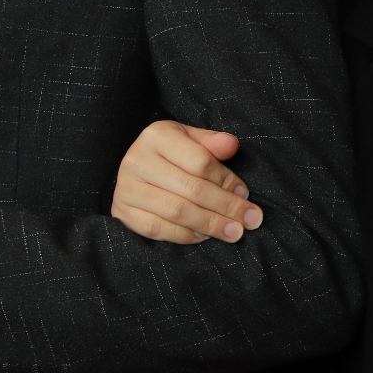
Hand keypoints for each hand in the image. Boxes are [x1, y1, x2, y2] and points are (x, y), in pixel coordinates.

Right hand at [111, 121, 258, 244]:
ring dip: (210, 224)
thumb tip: (232, 145)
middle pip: (191, 189)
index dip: (226, 180)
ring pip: (177, 212)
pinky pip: (159, 229)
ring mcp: (127, 188)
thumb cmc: (170, 153)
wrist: (134, 169)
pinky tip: (204, 236)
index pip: (200, 161)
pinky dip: (185, 236)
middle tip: (250, 220)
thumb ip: (212, 142)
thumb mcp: (190, 139)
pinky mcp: (123, 212)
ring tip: (233, 232)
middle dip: (225, 207)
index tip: (245, 194)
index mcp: (157, 136)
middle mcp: (137, 160)